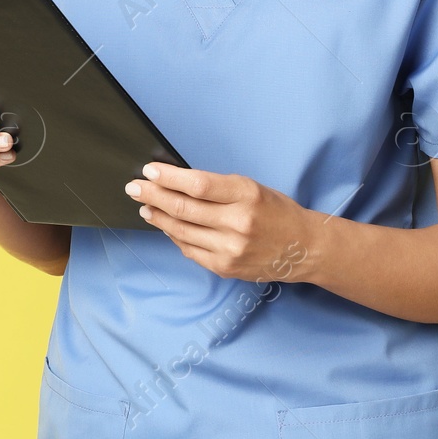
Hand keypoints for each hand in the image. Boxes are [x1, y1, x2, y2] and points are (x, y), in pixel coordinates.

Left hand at [126, 163, 315, 282]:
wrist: (302, 248)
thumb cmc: (276, 212)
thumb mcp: (252, 188)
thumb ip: (217, 188)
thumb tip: (177, 183)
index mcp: (246, 195)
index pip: (198, 184)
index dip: (169, 177)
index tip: (149, 171)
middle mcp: (237, 223)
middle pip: (183, 208)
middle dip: (153, 195)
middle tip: (134, 187)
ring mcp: (230, 249)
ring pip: (181, 231)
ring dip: (158, 217)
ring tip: (145, 206)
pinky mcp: (225, 267)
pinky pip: (190, 250)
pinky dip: (174, 236)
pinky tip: (166, 226)